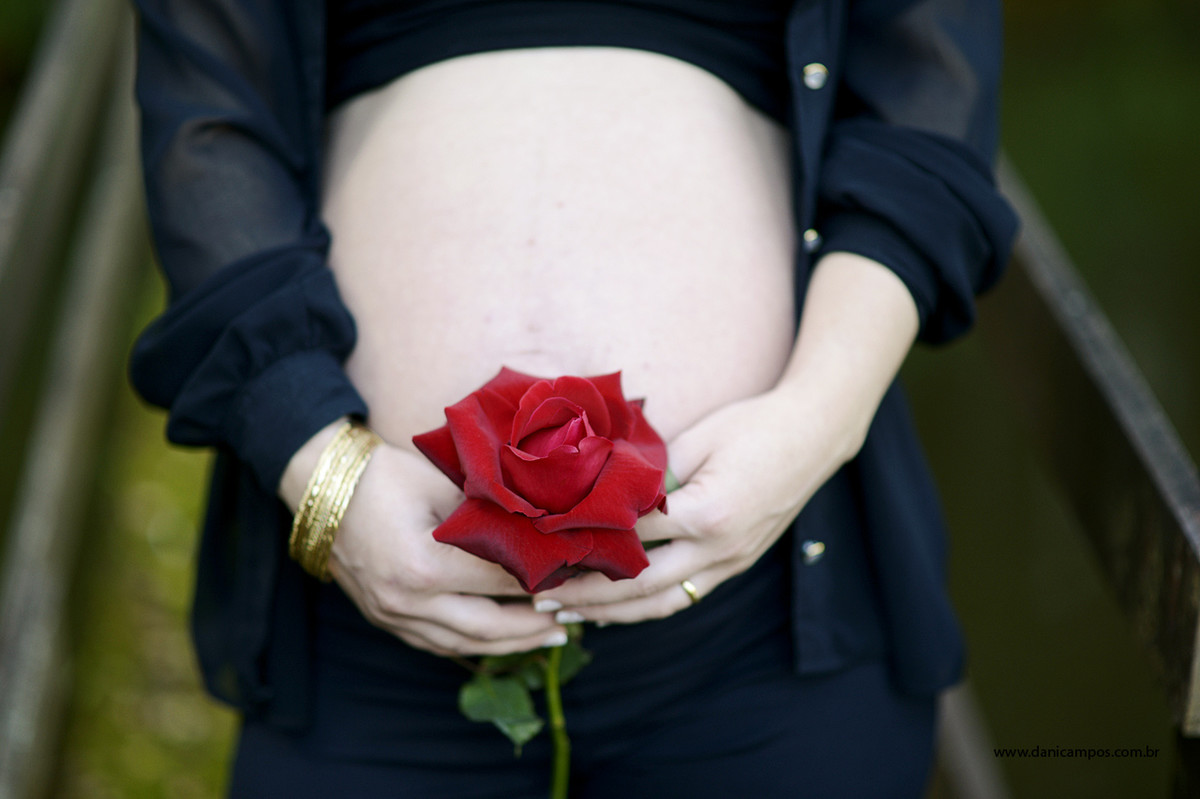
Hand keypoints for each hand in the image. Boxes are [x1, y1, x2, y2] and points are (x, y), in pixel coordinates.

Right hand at [283, 424, 567, 656]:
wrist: (321, 483)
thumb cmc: (385, 474)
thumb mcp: (442, 486)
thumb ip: (486, 515)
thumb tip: (539, 527)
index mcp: (424, 565)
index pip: (500, 578)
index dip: (543, 576)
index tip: (576, 571)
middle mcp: (407, 601)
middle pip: (489, 624)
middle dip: (535, 624)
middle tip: (573, 619)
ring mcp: (392, 615)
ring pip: (464, 644)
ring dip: (509, 643)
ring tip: (548, 635)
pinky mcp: (385, 619)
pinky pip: (438, 643)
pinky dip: (474, 644)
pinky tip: (500, 638)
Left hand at [531, 252, 919, 623]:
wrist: (814, 435)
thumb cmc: (753, 426)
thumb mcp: (696, 440)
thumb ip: (649, 472)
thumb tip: (597, 489)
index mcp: (706, 513)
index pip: (631, 535)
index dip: (583, 540)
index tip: (542, 543)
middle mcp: (719, 548)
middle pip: (640, 584)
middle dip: (587, 595)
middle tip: (542, 598)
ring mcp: (732, 562)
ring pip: (663, 603)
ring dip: (614, 613)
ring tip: (569, 613)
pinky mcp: (737, 564)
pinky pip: (686, 596)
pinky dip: (647, 606)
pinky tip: (616, 607)